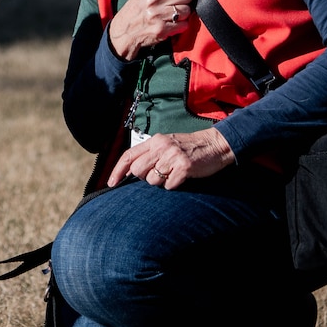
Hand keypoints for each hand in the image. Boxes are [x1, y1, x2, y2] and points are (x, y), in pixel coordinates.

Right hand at [107, 0, 193, 59]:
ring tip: (172, 14)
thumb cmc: (136, 9)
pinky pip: (183, 24)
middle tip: (175, 4)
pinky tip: (171, 23)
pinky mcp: (161, 30)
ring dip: (183, 14)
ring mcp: (157, 15)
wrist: (123, 32)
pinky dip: (180, 25)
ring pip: (187, 10)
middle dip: (184, 0)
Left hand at [108, 128, 235, 188]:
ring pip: (152, 180)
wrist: (215, 144)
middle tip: (158, 174)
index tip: (111, 183)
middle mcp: (162, 147)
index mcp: (155, 141)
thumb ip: (149, 154)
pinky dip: (173, 185)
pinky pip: (168, 185)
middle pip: (138, 171)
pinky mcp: (184, 167)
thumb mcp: (167, 145)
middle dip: (144, 178)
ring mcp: (173, 157)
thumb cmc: (189, 147)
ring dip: (160, 182)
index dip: (117, 170)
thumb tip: (130, 171)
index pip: (129, 156)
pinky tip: (181, 177)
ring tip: (173, 173)